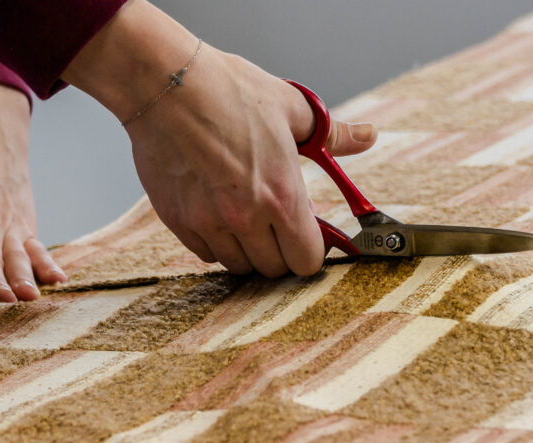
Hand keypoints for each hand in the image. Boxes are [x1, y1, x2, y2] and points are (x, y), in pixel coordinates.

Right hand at [64, 0, 376, 276]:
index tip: (311, 234)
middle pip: (273, 269)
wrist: (165, 82)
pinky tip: (219, 215)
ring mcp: (208, 222)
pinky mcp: (177, 220)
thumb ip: (333, 135)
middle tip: (279, 225)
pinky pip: (206, 253)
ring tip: (249, 219)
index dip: (313, 250)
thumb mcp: (292, 108)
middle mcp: (246, 217)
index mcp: (282, 194)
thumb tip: (368, 137)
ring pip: (238, 265)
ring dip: (249, 250)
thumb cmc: (229, 91)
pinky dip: (217, 243)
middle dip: (283, 252)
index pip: (307, 260)